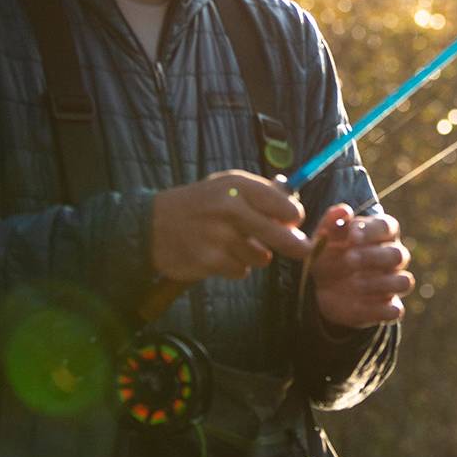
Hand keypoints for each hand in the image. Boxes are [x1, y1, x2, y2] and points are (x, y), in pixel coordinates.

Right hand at [151, 170, 308, 283]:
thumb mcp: (227, 186)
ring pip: (261, 257)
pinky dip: (235, 266)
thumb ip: (261, 194)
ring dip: (255, 255)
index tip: (293, 221)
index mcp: (238, 186)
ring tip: (233, 243)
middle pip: (281, 235)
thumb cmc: (199, 204)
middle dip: (296, 245)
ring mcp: (219, 237)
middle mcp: (230, 209)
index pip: (284, 205)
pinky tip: (218, 254)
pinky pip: (241, 271)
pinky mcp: (209, 261)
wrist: (151, 225)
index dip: (293, 216)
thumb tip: (295, 210)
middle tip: (305, 249)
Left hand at [309, 207, 413, 328]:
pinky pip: (395, 310)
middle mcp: (391, 257)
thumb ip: (331, 222)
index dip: (372, 230)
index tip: (351, 235)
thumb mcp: (322, 238)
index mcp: (379, 234)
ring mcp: (391, 283)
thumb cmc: (326, 255)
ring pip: (404, 282)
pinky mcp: (387, 307)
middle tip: (348, 260)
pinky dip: (380, 309)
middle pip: (398, 255)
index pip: (388, 226)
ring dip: (379, 283)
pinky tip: (358, 303)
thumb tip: (344, 210)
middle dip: (373, 257)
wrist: (318, 289)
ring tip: (354, 283)